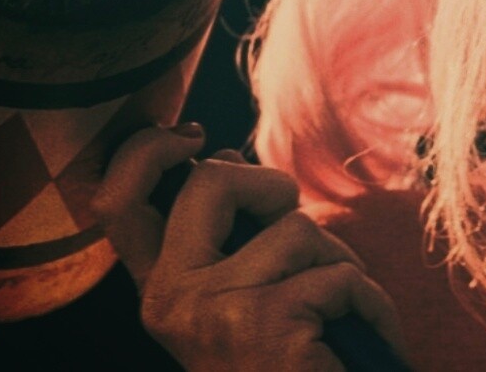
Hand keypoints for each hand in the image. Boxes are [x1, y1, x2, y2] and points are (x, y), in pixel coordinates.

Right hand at [92, 125, 405, 370]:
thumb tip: (226, 158)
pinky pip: (342, 274)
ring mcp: (213, 312)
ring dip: (336, 263)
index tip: (191, 136)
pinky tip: (362, 341)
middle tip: (295, 231)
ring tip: (333, 318)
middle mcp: (170, 300)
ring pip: (296, 228)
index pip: (116, 202)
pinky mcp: (266, 325)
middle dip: (270, 186)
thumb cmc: (286, 362)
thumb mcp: (238, 298)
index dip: (145, 151)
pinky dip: (369, 304)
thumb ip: (227, 238)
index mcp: (160, 290)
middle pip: (209, 180)